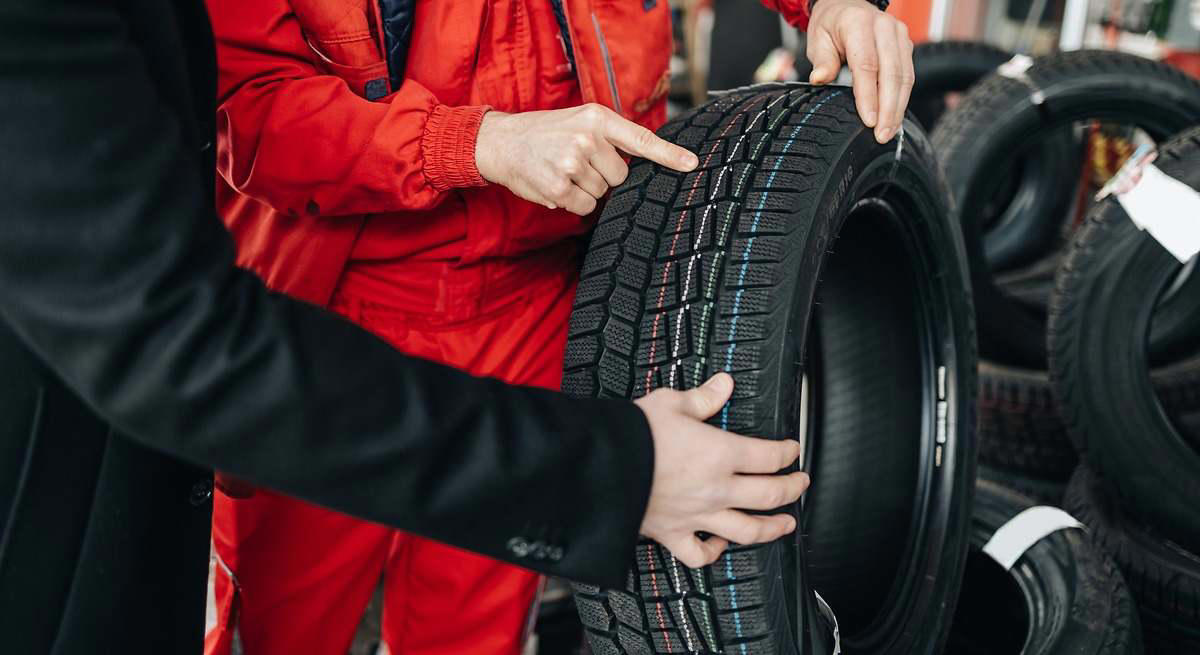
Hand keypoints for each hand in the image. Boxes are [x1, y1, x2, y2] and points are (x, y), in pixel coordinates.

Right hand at [475, 104, 699, 215]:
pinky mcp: (559, 188)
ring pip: (602, 193)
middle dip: (602, 175)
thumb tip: (640, 164)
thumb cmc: (545, 134)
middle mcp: (586, 138)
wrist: (502, 142)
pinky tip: (554, 184)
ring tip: (560, 170)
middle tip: (575, 162)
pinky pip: (584, 206)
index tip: (692, 164)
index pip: (640, 138)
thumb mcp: (579, 121)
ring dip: (584, 188)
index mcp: (596, 118)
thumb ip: (610, 137)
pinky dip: (572, 201)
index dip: (668, 155)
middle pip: (620, 175)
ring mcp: (572, 163)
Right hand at [635, 373, 809, 567]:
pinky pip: (701, 554)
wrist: (599, 466)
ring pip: (748, 530)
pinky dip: (715, 551)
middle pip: (770, 495)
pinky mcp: (673, 534)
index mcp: (720, 453)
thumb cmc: (633, 434)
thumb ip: (703, 397)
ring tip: (785, 524)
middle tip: (801, 484)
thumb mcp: (670, 403)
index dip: (787, 452)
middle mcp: (716, 489)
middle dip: (793, 489)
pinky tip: (720, 543)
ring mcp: (697, 516)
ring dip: (773, 528)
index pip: (769, 456)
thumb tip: (724, 384)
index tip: (792, 449)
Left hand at [807, 0, 914, 143]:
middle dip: (888, 108)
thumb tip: (820, 79)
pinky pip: (908, 75)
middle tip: (882, 134)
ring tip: (889, 131)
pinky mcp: (906, 46)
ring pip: (905, 76)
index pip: (867, 65)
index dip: (869, 95)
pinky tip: (894, 117)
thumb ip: (822, 60)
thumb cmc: (831, 24)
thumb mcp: (818, 39)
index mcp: (859, 23)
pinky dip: (902, 98)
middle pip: (892, 73)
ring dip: (898, 107)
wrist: (846, 6)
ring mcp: (899, 35)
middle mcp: (884, 27)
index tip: (868, 120)